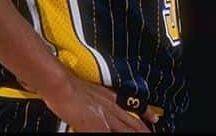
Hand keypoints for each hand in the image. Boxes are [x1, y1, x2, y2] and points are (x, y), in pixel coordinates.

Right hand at [39, 71, 158, 131]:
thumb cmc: (67, 85)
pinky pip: (108, 135)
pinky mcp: (96, 126)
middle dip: (144, 130)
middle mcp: (111, 108)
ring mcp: (105, 118)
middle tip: (152, 132)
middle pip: (133, 123)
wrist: (61, 84)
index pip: (133, 106)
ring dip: (135, 134)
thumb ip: (95, 100)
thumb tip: (93, 107)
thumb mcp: (87, 91)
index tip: (155, 117)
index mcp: (109, 98)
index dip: (146, 113)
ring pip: (127, 131)